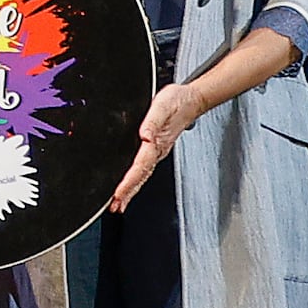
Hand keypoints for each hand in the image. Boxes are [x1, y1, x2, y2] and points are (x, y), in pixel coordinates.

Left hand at [107, 80, 210, 213]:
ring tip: (119, 204)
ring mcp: (157, 152)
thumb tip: (144, 134)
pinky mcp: (156, 149)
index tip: (118, 195)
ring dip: (130, 191)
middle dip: (128, 194)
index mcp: (156, 143)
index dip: (128, 183)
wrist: (191, 100)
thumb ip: (152, 120)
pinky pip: (143, 170)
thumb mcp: (162, 106)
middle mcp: (157, 151)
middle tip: (115, 208)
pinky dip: (135, 181)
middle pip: (140, 177)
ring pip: (142, 176)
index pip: (139, 168)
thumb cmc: (177, 102)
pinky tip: (130, 186)